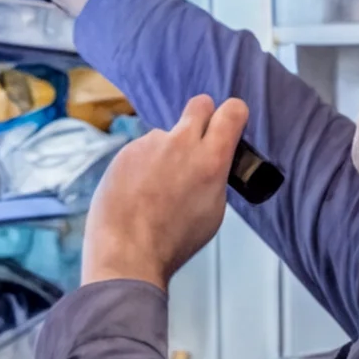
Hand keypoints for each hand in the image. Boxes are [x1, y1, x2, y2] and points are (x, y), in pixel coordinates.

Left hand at [82, 95, 243, 287]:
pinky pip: (141, 150)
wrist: (128, 253)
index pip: (232, 111)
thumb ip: (214, 175)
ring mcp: (149, 144)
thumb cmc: (173, 241)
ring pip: (166, 136)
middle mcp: (181, 143)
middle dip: (202, 118)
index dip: (233, 115)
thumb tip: (210, 162)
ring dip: (166, 152)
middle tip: (197, 142)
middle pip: (200, 105)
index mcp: (211, 159)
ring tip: (156, 189)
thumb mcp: (213, 210)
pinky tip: (136, 192)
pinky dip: (142, 165)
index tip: (230, 123)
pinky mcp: (125, 152)